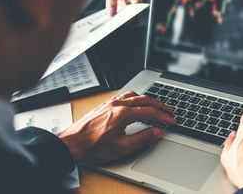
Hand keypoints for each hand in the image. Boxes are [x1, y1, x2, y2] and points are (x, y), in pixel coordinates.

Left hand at [57, 91, 175, 163]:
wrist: (71, 143)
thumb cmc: (92, 146)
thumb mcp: (121, 147)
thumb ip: (142, 138)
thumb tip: (156, 132)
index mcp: (123, 114)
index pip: (150, 112)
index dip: (163, 117)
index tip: (171, 121)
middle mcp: (117, 105)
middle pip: (144, 100)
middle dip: (159, 105)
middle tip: (169, 111)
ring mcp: (110, 103)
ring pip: (134, 95)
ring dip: (147, 100)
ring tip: (155, 106)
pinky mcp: (105, 105)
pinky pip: (124, 96)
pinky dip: (136, 98)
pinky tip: (135, 103)